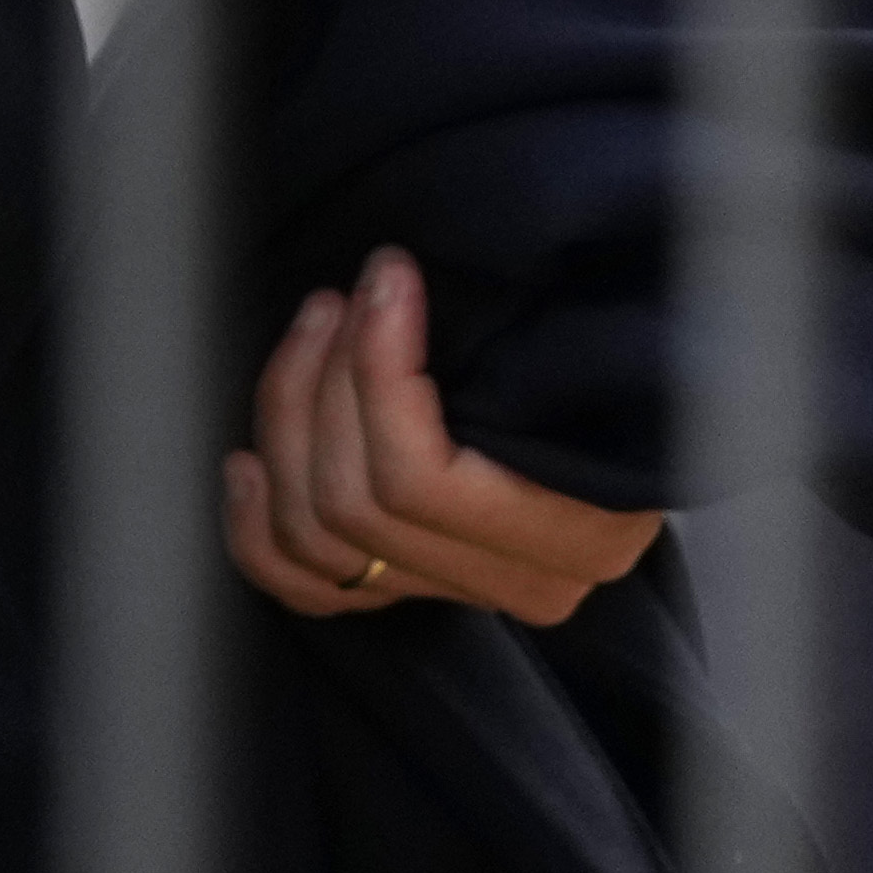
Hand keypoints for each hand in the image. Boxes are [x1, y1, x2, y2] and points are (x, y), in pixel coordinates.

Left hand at [222, 251, 662, 627]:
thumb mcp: (588, 350)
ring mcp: (460, 596)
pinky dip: (257, 529)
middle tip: (335, 300)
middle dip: (326, 382)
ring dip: (292, 422)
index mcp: (579, 533)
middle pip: (357, 503)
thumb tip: (402, 284)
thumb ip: (528, 340)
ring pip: (319, 539)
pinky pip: (306, 590)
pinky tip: (245, 465)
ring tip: (310, 333)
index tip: (386, 276)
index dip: (378, 368)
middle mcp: (522, 585)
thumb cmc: (600, 359)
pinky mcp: (410, 591)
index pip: (424, 478)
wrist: (627, 404)